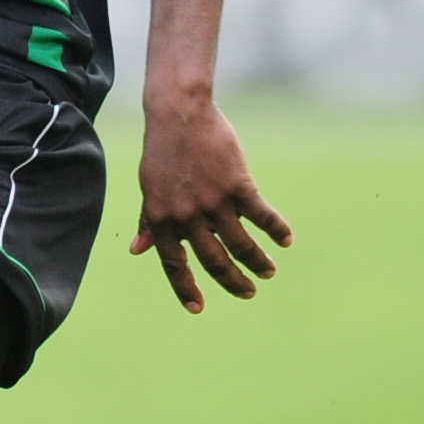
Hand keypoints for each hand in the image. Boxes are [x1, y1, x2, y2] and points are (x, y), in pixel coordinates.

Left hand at [130, 96, 290, 312]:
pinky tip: (286, 239)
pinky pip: (261, 216)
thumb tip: (138, 250)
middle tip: (248, 292)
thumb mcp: (149, 189)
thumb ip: (149, 221)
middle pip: (213, 261)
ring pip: (240, 244)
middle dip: (232, 282)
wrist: (179, 114)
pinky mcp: (238, 185)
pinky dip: (276, 230)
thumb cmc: (162, 151)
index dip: (185, 289)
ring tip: (269, 270)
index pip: (174, 264)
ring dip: (257, 262)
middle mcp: (187, 216)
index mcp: (162, 219)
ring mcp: (213, 202)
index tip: (198, 308)